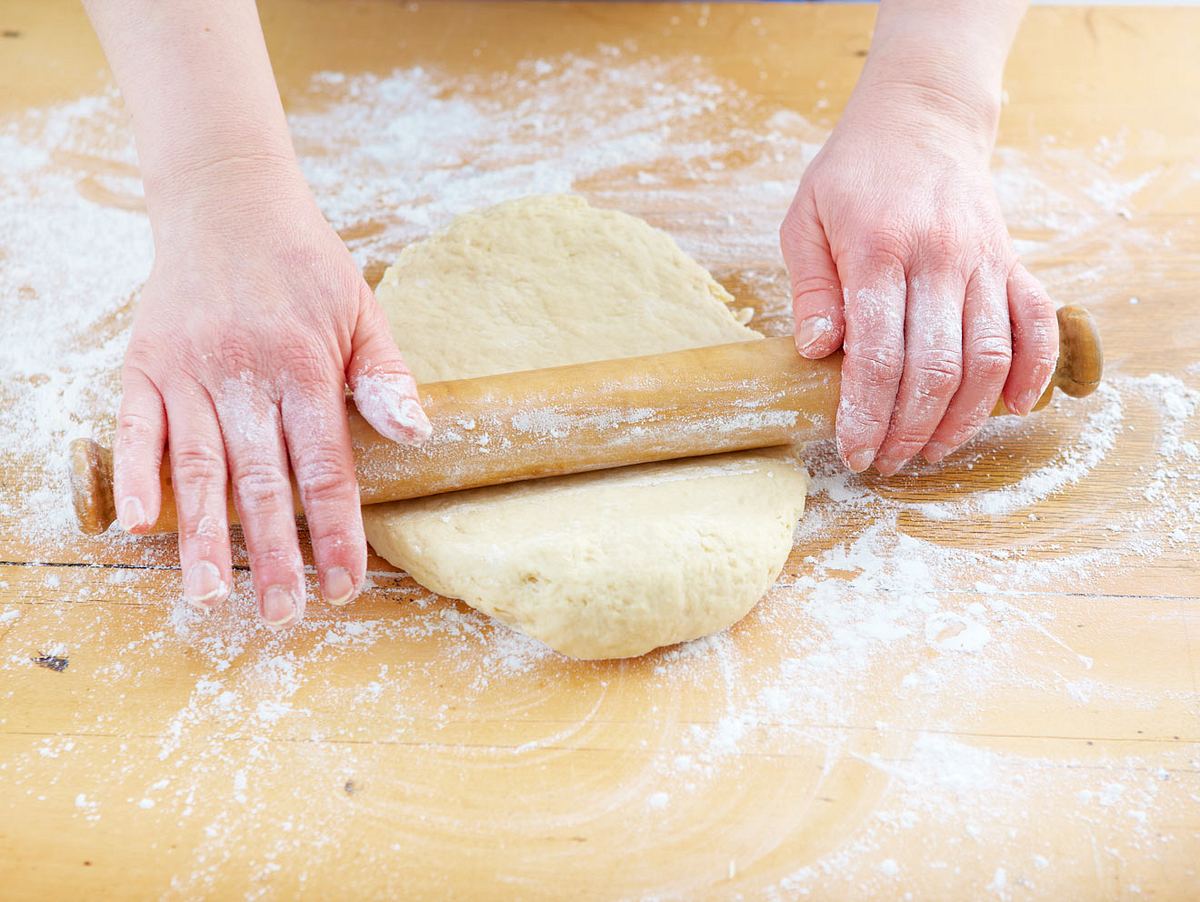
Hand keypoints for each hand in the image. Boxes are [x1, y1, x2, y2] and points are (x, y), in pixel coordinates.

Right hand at [114, 160, 429, 626]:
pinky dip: (135, 473)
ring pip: (200, 467)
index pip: (327, 468)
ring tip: (211, 594)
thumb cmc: (305, 265)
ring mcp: (190, 372)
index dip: (338, 530)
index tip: (347, 584)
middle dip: (275, 554)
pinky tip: (137, 523)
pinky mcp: (145, 364)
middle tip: (284, 613)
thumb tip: (418, 435)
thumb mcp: (362, 311)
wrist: (228, 202)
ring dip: (204, 535)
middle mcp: (246, 376)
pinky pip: (136, 427)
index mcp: (306, 369)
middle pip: (263, 482)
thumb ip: (385, 376)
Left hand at [780, 83, 1057, 475]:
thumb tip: (816, 351)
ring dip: (963, 418)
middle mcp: (939, 257)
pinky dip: (1033, 370)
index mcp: (879, 249)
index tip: (854, 451)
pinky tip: (1012, 408)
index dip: (867, 413)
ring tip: (931, 450)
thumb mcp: (806, 220)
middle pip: (935, 367)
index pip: (877, 352)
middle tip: (886, 462)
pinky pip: (1037, 322)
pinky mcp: (1012, 261)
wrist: (921, 119)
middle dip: (909, 429)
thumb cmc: (852, 176)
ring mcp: (982, 260)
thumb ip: (811, 288)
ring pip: (988, 358)